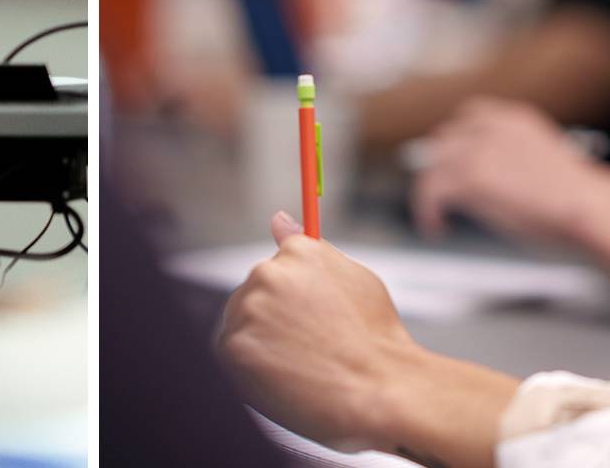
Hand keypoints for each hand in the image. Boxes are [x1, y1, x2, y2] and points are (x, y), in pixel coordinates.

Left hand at [219, 211, 424, 450]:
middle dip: (271, 321)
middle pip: (252, 296)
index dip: (288, 301)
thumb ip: (311, 250)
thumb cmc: (375, 340)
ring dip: (259, 343)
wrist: (379, 390)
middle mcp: (268, 273)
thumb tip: (278, 219)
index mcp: (298, 252)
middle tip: (306, 347)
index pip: (274, 269)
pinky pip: (230, 355)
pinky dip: (250, 370)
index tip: (298, 319)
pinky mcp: (234, 346)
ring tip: (300, 363)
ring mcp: (249, 309)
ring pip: (239, 325)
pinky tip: (284, 378)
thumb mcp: (354, 278)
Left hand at [410, 98, 604, 242]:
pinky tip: (437, 226)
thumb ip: (510, 160)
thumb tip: (485, 181)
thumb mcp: (542, 161)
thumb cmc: (576, 197)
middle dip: (439, 166)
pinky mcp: (471, 175)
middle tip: (440, 194)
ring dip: (430, 193)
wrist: (588, 206)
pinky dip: (428, 210)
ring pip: (432, 167)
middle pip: (444, 140)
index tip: (451, 161)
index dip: (456, 141)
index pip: (469, 116)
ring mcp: (479, 149)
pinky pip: (431, 191)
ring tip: (435, 217)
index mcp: (514, 119)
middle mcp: (492, 127)